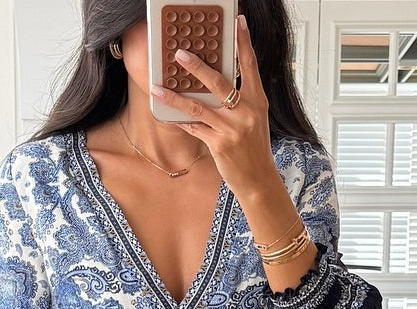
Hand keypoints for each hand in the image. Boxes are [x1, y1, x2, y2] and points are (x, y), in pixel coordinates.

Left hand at [151, 15, 274, 199]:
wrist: (259, 179)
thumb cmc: (255, 148)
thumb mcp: (254, 119)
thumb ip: (239, 100)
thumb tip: (214, 83)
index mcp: (257, 101)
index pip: (250, 65)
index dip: (243, 42)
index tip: (238, 22)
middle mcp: (245, 112)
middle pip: (218, 82)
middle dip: (196, 67)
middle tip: (179, 54)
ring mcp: (231, 128)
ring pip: (197, 107)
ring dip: (174, 97)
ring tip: (157, 87)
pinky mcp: (219, 144)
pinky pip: (194, 128)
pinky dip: (180, 121)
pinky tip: (167, 114)